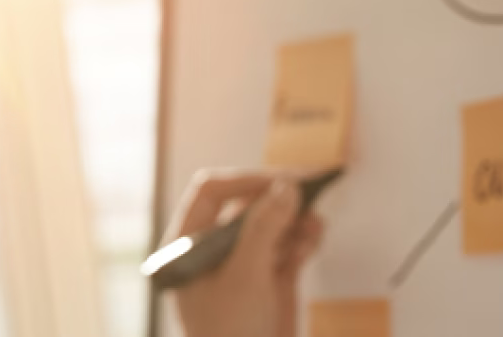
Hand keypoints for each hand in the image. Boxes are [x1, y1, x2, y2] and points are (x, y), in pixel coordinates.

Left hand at [168, 172, 323, 336]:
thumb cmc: (229, 334)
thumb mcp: (245, 277)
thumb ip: (264, 229)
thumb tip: (286, 186)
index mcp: (186, 246)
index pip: (210, 193)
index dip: (247, 181)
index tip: (283, 183)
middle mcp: (211, 252)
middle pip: (244, 207)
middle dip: (276, 200)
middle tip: (312, 191)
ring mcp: (240, 268)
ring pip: (268, 227)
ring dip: (294, 219)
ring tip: (315, 222)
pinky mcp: (266, 284)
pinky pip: (284, 249)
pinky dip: (300, 240)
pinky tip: (314, 237)